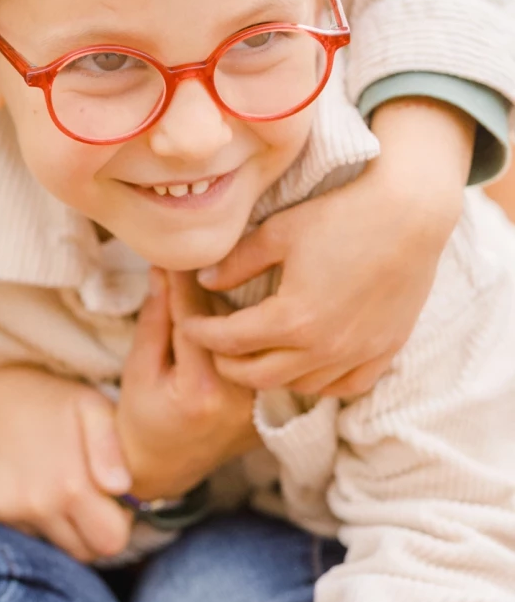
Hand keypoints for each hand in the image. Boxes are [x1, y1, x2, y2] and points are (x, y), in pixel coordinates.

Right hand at [0, 365, 134, 563]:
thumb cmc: (55, 403)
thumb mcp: (94, 409)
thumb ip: (111, 448)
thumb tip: (120, 488)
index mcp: (69, 485)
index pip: (110, 543)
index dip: (116, 524)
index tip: (109, 500)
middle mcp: (34, 505)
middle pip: (81, 552)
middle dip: (90, 530)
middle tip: (85, 494)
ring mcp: (4, 510)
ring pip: (51, 544)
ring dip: (59, 525)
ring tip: (55, 485)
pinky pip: (20, 532)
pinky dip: (29, 518)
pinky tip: (28, 485)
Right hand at [116, 271, 257, 499]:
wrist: (165, 468)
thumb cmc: (142, 418)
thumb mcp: (138, 370)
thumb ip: (154, 321)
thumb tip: (163, 271)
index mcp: (201, 389)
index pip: (194, 318)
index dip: (183, 280)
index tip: (176, 250)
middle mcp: (240, 397)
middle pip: (229, 324)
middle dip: (210, 289)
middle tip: (196, 258)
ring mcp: (261, 405)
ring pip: (250, 337)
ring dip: (233, 309)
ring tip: (216, 283)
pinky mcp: (272, 407)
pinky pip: (263, 356)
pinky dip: (251, 335)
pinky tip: (241, 315)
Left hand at [180, 99, 473, 396]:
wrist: (412, 214)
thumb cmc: (342, 214)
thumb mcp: (278, 232)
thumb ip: (237, 262)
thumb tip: (204, 281)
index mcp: (293, 319)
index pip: (230, 341)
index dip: (201, 333)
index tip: (188, 323)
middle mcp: (325, 348)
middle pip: (258, 376)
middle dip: (227, 364)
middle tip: (214, 346)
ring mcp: (358, 354)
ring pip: (299, 386)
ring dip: (270, 375)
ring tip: (256, 355)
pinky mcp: (384, 351)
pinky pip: (344, 386)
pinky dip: (318, 382)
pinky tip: (305, 366)